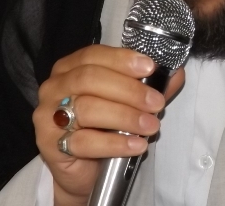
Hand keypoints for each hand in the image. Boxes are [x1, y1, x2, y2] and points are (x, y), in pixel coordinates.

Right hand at [33, 45, 183, 205]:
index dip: (122, 59)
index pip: (94, 55)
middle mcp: (55, 87)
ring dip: (126, 117)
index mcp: (70, 67)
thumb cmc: (104, 127)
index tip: (150, 68)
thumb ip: (150, 86)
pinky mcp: (49, 144)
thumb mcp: (129, 102)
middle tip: (155, 103)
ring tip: (151, 126)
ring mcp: (48, 115)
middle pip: (90, 79)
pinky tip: (136, 145)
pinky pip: (84, 141)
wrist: (84, 170)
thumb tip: (176, 73)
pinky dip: (115, 143)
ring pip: (88, 108)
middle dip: (129, 90)